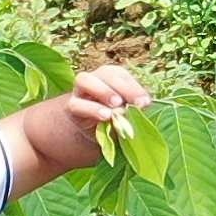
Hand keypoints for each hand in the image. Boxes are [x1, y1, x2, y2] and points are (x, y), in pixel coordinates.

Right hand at [14, 57, 155, 184]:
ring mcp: (78, 94)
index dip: (134, 86)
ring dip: (103, 90)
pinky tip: (106, 117)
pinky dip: (92, 108)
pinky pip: (76, 104)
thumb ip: (130, 116)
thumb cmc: (104, 131)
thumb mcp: (121, 123)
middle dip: (125, 86)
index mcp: (110, 83)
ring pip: (85, 80)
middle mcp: (94, 84)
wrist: (70, 142)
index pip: (121, 76)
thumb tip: (142, 112)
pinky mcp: (69, 110)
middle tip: (139, 103)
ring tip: (117, 105)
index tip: (146, 103)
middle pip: (107, 73)